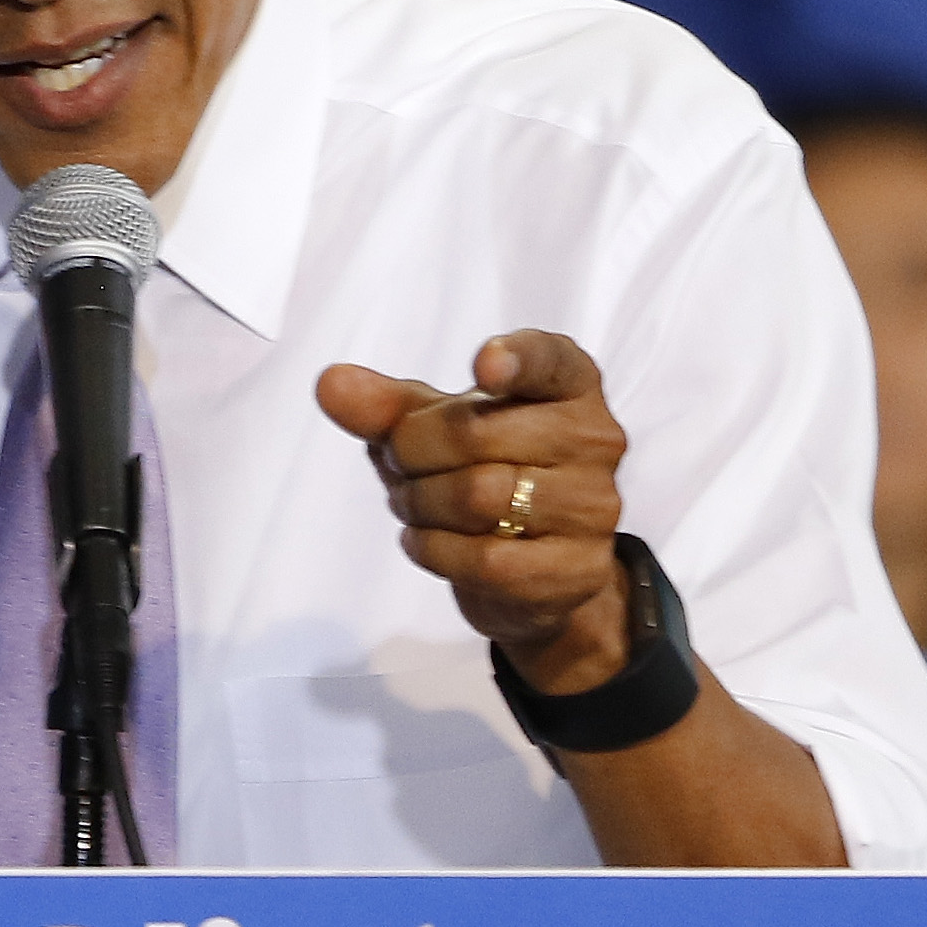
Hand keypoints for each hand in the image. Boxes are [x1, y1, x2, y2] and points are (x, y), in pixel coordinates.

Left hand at [316, 330, 632, 694]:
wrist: (533, 568)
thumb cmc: (485, 469)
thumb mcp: (435, 428)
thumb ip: (386, 405)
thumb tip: (330, 383)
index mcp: (568, 384)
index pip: (549, 359)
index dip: (517, 359)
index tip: (482, 365)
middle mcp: (596, 438)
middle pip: (476, 433)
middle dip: (412, 452)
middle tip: (399, 465)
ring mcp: (594, 507)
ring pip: (478, 497)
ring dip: (419, 504)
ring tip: (411, 504)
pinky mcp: (577, 568)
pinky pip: (485, 559)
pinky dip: (434, 549)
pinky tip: (424, 540)